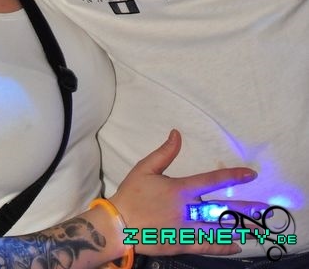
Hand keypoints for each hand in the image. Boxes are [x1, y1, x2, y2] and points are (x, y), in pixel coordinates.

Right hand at [112, 129, 263, 255]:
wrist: (119, 224)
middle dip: (243, 210)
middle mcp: (187, 210)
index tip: (250, 174)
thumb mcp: (145, 168)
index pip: (212, 180)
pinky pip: (206, 246)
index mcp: (180, 189)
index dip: (233, 176)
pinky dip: (222, 246)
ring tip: (255, 228)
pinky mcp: (181, 243)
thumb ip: (164, 152)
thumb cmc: (132, 194)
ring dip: (237, 228)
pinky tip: (235, 245)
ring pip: (217, 229)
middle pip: (221, 209)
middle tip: (262, 211)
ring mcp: (185, 228)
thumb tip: (177, 134)